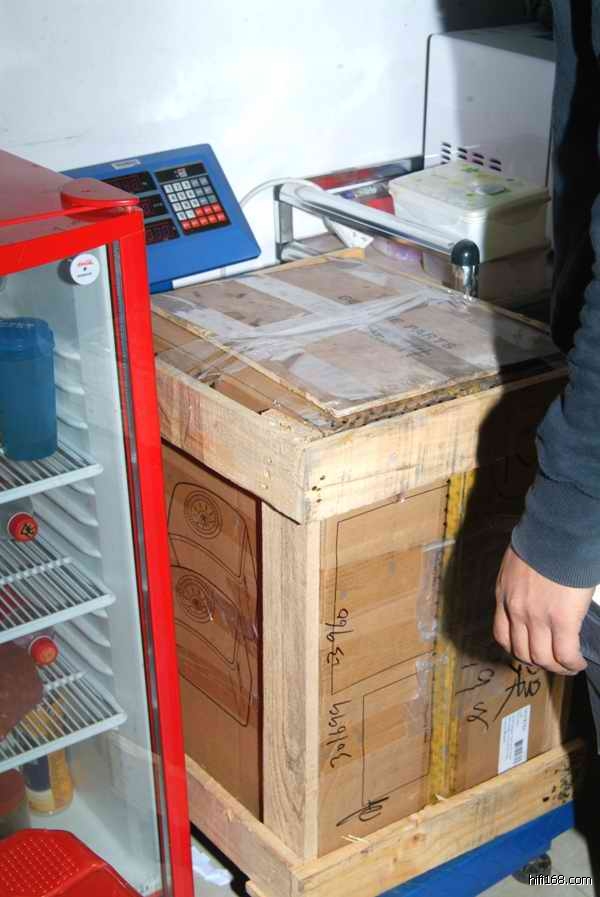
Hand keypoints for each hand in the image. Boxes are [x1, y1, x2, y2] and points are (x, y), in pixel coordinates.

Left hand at [494, 546, 593, 674]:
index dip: (517, 649)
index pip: (502, 634)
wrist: (557, 533)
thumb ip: (520, 583)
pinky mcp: (561, 620)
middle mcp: (515, 610)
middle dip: (539, 662)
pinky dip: (572, 663)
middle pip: (521, 652)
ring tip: (570, 664)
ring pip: (542, 658)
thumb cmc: (542, 540)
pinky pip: (565, 654)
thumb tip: (535, 593)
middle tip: (554, 662)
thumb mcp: (517, 564)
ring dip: (557, 667)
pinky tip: (579, 662)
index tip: (531, 651)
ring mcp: (536, 617)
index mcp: (504, 596)